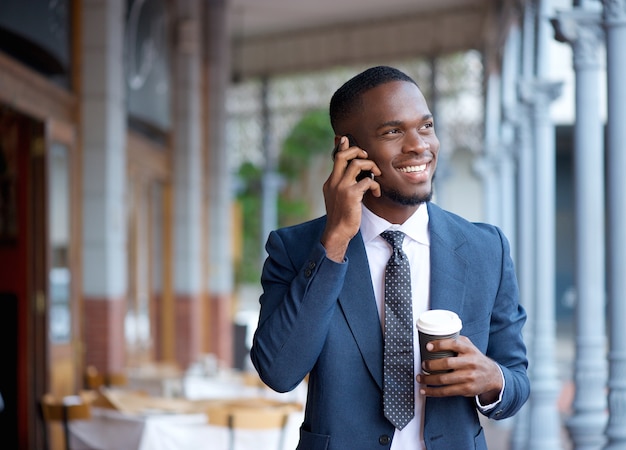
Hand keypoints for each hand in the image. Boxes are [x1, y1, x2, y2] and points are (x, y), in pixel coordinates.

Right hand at [321, 136, 379, 261]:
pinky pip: (367, 181)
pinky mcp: (351, 195)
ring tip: (377, 174)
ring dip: (371, 166)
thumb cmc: (342, 216)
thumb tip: (356, 177)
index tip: (345, 139)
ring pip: (357, 164)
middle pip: (343, 155)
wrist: (338, 232)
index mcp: (330, 182)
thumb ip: (343, 186)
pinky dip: (375, 185)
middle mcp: (334, 182)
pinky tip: (376, 192)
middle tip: (367, 157)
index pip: (336, 158)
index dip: (342, 146)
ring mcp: (341, 187)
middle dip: (357, 151)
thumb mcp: (338, 198)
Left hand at [416, 336, 502, 403]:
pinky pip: (447, 391)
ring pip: (444, 379)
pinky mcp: (466, 389)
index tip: (428, 346)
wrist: (492, 376)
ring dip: (428, 379)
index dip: (439, 345)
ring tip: (420, 377)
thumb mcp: (470, 347)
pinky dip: (433, 391)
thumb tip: (436, 336)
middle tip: (423, 364)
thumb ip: (457, 341)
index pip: (454, 344)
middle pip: (447, 363)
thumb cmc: (476, 359)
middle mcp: (470, 363)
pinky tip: (425, 390)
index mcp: (470, 350)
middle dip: (431, 365)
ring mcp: (468, 377)